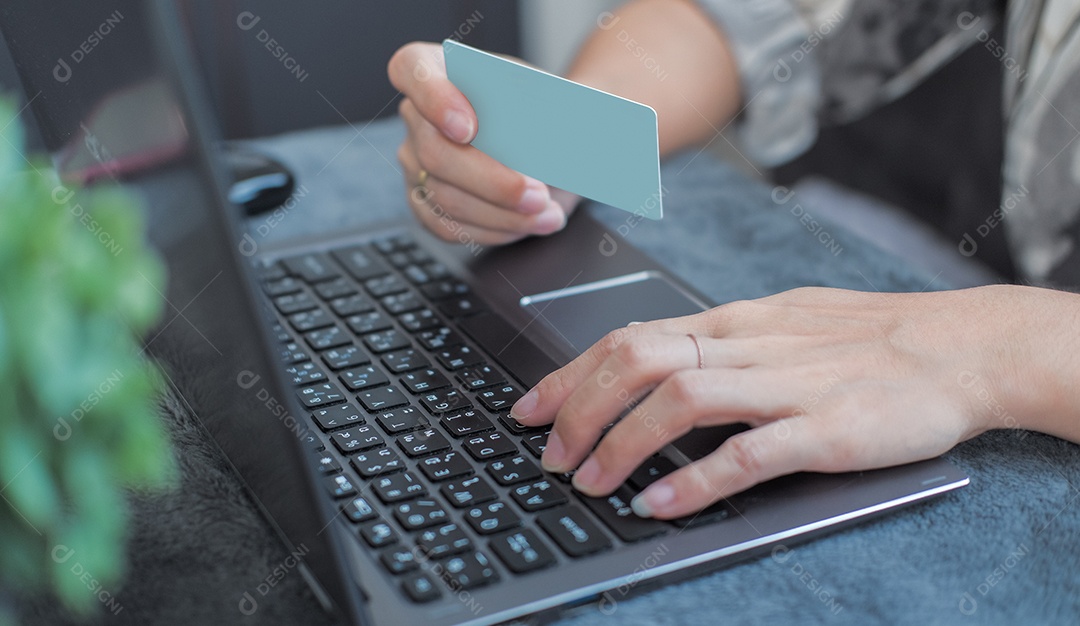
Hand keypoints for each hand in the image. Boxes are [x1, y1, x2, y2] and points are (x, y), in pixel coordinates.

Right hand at [388, 42, 578, 245]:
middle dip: (492, 181)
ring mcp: (416, 160)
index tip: (470, 128)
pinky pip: (449, 226)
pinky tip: (527, 222)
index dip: (434, 99)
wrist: (557, 144)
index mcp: (440, 69)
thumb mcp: (559, 101)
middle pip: (434, 151)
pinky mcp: (425, 201)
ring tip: (547, 211)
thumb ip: (549, 113)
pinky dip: (495, 229)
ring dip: (503, 213)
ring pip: (445, 197)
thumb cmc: (549, 114)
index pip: (412, 69)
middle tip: (537, 194)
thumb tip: (546, 144)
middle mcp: (419, 115)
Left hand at [509, 285, 1078, 518]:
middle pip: (638, 361)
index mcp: (733, 321)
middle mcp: (749, 345)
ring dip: (622, 444)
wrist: (960, 346)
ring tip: (590, 483)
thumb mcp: (778, 323)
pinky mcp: (826, 429)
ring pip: (681, 401)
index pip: (629, 336)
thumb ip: (715, 343)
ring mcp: (788, 384)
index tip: (528, 409)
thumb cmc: (866, 338)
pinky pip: (748, 452)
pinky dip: (696, 480)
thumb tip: (650, 362)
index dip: (569, 375)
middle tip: (549, 454)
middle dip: (579, 409)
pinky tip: (661, 504)